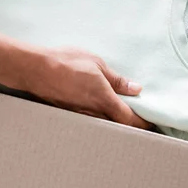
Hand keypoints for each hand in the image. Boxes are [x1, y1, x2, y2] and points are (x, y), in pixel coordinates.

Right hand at [13, 47, 152, 130]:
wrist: (35, 69)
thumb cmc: (66, 62)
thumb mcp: (96, 63)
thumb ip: (117, 79)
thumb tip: (136, 89)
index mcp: (104, 99)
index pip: (129, 119)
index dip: (143, 123)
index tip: (153, 124)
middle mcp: (93, 112)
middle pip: (118, 126)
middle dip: (131, 125)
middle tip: (142, 121)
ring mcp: (80, 115)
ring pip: (104, 124)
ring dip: (114, 122)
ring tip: (122, 115)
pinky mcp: (70, 114)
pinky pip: (90, 120)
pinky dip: (99, 118)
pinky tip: (99, 110)